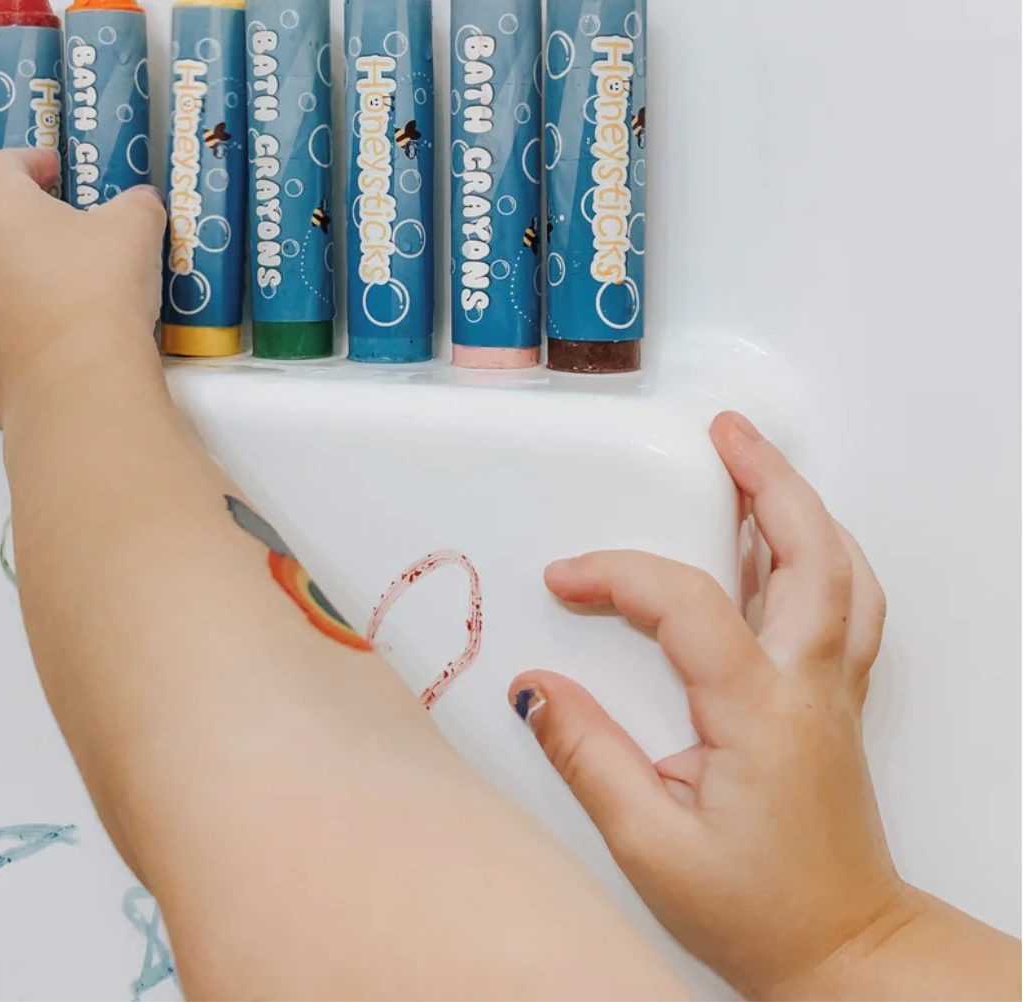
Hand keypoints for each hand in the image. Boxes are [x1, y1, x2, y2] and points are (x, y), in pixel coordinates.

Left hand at [0, 149, 164, 427]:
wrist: (76, 384)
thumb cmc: (99, 291)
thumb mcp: (136, 229)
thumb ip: (135, 203)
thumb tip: (138, 204)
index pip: (0, 164)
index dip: (30, 162)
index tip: (55, 171)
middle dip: (9, 215)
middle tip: (52, 229)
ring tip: (42, 283)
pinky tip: (35, 331)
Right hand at [509, 412, 904, 999]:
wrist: (843, 952)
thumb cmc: (758, 910)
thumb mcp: (650, 843)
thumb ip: (588, 756)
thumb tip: (536, 689)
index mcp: (760, 712)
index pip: (689, 604)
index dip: (619, 575)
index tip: (566, 579)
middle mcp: (809, 687)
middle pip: (811, 554)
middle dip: (768, 480)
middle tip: (724, 432)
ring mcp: (832, 690)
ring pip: (843, 572)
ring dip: (802, 507)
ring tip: (756, 464)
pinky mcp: (834, 701)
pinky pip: (847, 604)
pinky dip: (822, 554)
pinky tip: (784, 544)